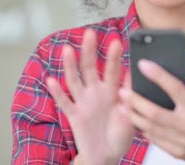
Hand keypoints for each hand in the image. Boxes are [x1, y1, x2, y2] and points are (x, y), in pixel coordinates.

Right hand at [46, 29, 135, 164]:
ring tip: (67, 49)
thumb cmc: (120, 135)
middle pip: (90, 68)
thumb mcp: (132, 118)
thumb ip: (131, 102)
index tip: (117, 41)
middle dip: (89, 51)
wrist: (107, 155)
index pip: (112, 70)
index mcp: (112, 92)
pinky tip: (51, 80)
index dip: (114, 56)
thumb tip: (133, 86)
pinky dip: (57, 92)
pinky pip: (64, 102)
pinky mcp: (74, 115)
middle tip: (89, 33)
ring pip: (75, 81)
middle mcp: (96, 93)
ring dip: (70, 65)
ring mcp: (83, 103)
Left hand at [118, 60, 184, 164]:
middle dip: (136, 101)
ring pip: (150, 127)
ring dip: (133, 115)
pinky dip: (140, 128)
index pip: (176, 89)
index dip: (159, 76)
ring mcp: (179, 140)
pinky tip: (132, 118)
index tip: (143, 64)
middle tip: (123, 90)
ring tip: (122, 104)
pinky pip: (152, 138)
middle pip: (155, 112)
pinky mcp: (172, 150)